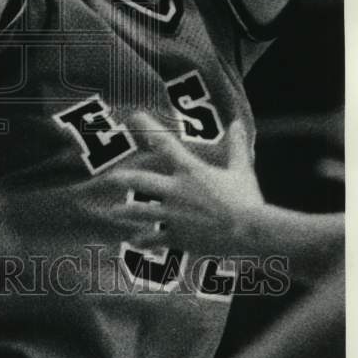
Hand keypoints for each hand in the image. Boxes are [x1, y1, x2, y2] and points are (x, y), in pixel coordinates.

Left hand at [108, 117, 265, 257]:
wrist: (250, 231)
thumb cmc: (248, 199)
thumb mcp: (242, 170)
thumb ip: (236, 146)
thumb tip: (239, 122)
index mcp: (190, 171)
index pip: (165, 144)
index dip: (148, 128)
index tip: (133, 115)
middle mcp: (176, 190)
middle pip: (140, 180)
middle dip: (121, 178)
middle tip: (106, 177)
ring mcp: (174, 215)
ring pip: (140, 212)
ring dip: (124, 212)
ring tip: (111, 212)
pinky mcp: (178, 237)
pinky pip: (155, 239)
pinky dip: (143, 241)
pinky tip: (133, 242)